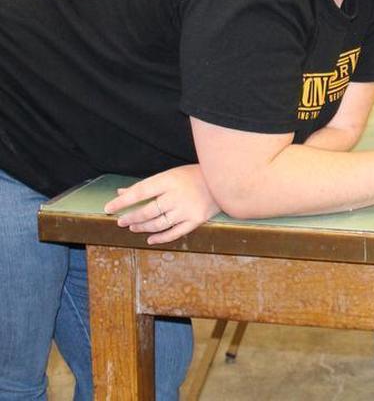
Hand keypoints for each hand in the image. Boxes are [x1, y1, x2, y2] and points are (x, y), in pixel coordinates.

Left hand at [103, 165, 220, 244]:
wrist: (225, 180)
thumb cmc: (195, 175)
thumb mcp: (170, 175)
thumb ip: (147, 185)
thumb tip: (122, 192)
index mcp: (169, 180)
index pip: (140, 191)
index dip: (122, 201)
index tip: (108, 208)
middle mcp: (176, 196)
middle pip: (147, 211)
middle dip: (131, 217)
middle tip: (121, 221)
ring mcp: (186, 209)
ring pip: (158, 224)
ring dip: (142, 227)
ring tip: (133, 227)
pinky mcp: (196, 220)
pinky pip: (174, 233)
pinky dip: (160, 238)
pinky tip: (150, 239)